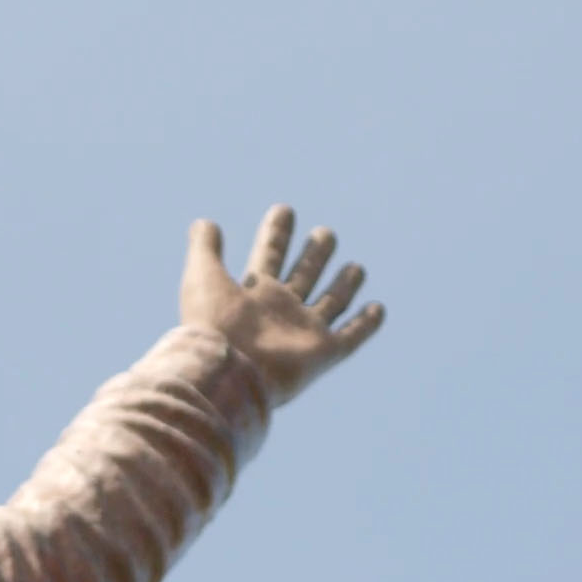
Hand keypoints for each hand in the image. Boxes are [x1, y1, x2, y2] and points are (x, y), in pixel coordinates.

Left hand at [180, 205, 384, 404]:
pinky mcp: (323, 353)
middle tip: (325, 233)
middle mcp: (281, 311)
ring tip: (356, 267)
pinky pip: (350, 338)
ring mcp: (303, 332)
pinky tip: (378, 308)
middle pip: (303, 276)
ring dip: (343, 286)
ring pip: (330, 304)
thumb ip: (205, 247)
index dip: (276, 234)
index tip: (284, 210)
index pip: (269, 255)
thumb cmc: (214, 324)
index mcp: (253, 292)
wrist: (228, 371)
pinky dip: (365, 325)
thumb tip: (204, 222)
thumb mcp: (203, 275)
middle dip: (314, 254)